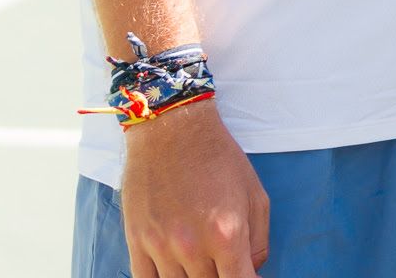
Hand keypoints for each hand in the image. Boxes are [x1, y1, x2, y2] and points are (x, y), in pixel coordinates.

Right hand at [119, 99, 269, 277]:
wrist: (173, 132)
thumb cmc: (219, 159)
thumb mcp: (255, 195)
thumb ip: (258, 240)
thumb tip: (253, 269)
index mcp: (227, 234)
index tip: (249, 277)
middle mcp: (193, 246)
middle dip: (221, 277)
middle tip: (226, 264)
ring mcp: (161, 247)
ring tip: (203, 262)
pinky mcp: (137, 242)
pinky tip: (175, 270)